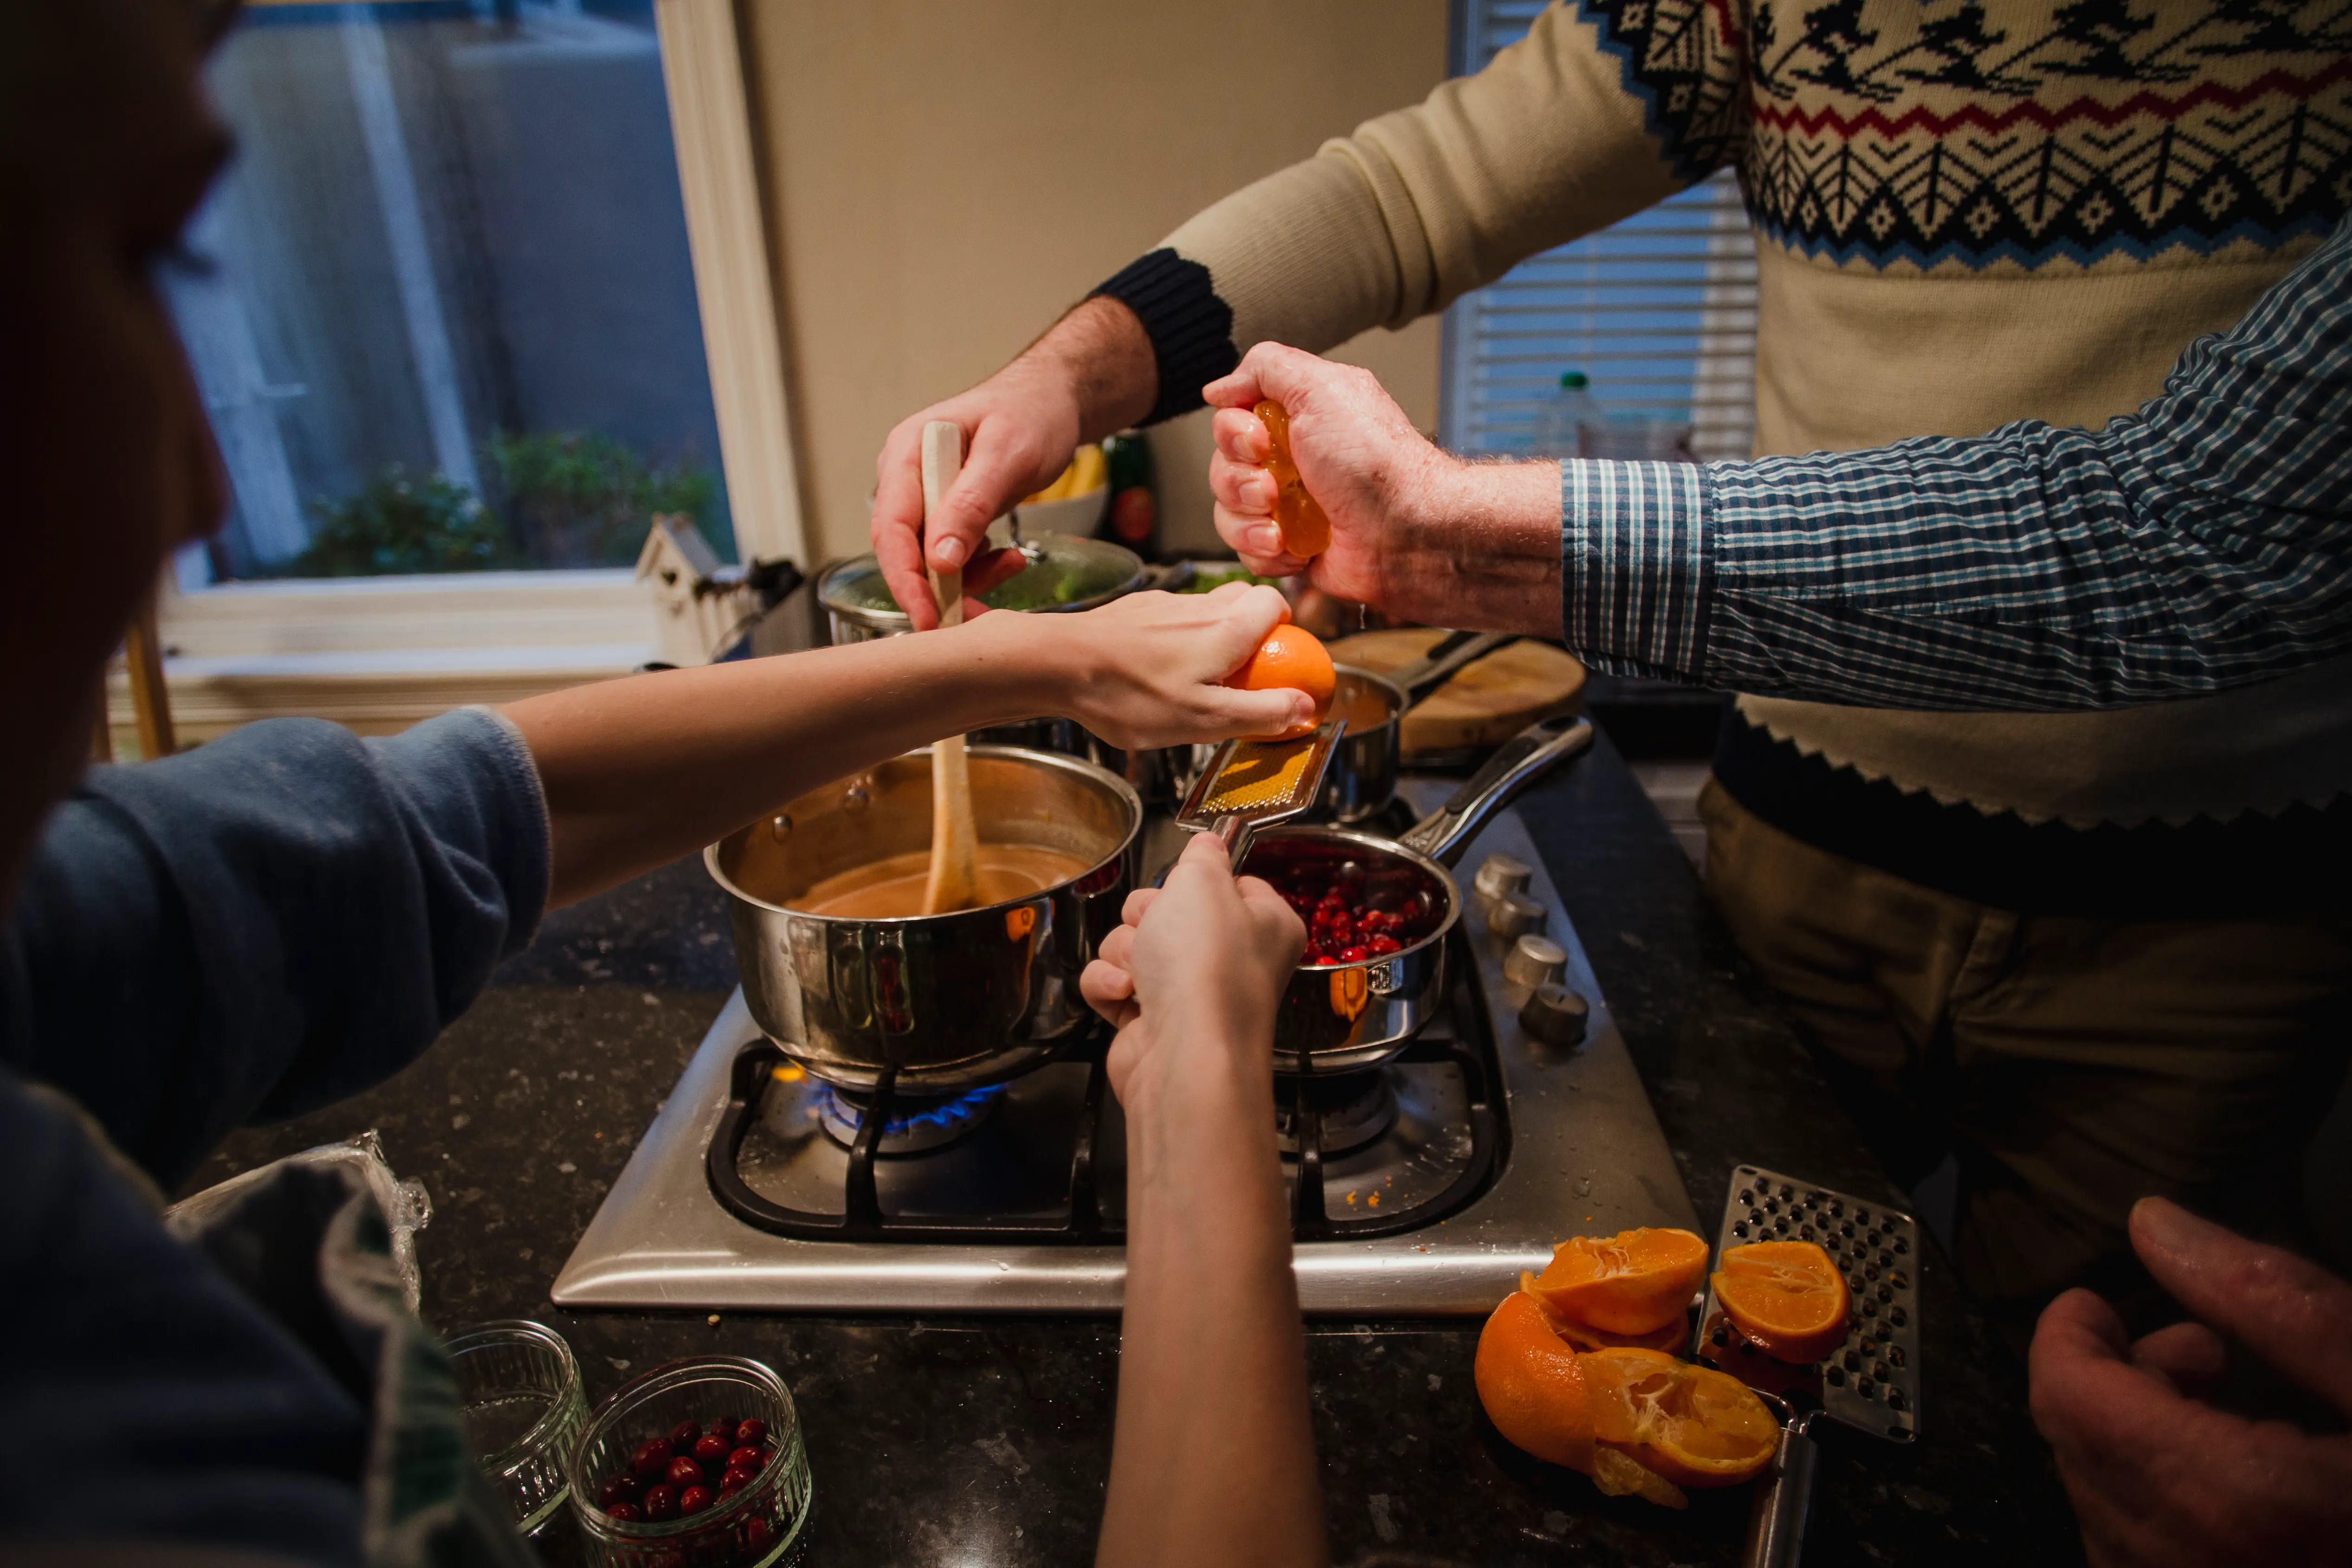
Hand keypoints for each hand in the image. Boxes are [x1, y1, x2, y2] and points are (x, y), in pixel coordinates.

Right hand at [872, 297, 1154, 629]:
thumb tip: (939, 559)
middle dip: (935, 590)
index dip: (905, 578)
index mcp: (907, 454)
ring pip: (929, 560)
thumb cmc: (1031, 413)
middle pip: (903, 550)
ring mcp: (926, 497)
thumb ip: (971, 504)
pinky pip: (951, 557)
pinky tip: (1010, 557)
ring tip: (1012, 565)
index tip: (928, 616)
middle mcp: (907, 478)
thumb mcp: (1007, 455)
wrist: (1053, 402)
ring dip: (967, 579)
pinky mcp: (947, 514)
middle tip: (973, 618)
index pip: (890, 527)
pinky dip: (979, 568)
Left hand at [1015, 581, 1315, 750]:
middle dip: (1253, 632)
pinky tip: (1155, 672)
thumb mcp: (1205, 720)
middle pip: (1243, 601)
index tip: (1280, 663)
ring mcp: (1163, 605)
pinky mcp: (1133, 610)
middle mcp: (1199, 606)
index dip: (1286, 628)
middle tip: (1242, 675)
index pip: (1275, 603)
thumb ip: (1260, 712)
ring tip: (1196, 680)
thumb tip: (1306, 706)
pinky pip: (1169, 618)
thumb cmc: (1130, 694)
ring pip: (1205, 609)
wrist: (1057, 663)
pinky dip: (1175, 639)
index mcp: (1227, 628)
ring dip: (1212, 637)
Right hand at [1081, 833, 1304, 1107]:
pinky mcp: (1151, 1023)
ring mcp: (1192, 995)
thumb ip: (1202, 854)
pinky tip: (1125, 994)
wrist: (1184, 1053)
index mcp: (1266, 925)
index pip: (1230, 882)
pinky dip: (1109, 986)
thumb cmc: (1207, 969)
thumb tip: (1207, 844)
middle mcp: (1234, 962)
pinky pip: (1112, 983)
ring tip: (1142, 970)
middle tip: (1158, 929)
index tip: (1187, 882)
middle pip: (1170, 911)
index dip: (1198, 879)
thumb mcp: (1204, 880)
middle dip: (1148, 915)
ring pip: (1134, 944)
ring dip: (1126, 950)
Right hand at [1203, 343, 1449, 606]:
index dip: (1234, 433)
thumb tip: (1219, 387)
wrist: (1408, 534)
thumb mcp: (1322, 388)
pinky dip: (1265, 553)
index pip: (1231, 419)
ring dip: (1247, 521)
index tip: (1261, 441)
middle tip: (1274, 488)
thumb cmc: (1375, 464)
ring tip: (1280, 528)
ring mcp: (1289, 506)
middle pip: (1222, 466)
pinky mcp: (1291, 548)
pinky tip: (1294, 550)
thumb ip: (1266, 368)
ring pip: (1227, 512)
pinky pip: (1246, 551)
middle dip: (1239, 481)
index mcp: (1297, 418)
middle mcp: (1291, 459)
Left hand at [2027, 1197, 2351, 1566]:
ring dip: (2141, 1447)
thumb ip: (2279, 1302)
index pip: (2072, 1404)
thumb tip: (2161, 1227)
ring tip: (2228, 1410)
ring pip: (2108, 1519)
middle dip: (2116, 1386)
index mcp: (2240, 1506)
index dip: (2070, 1338)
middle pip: (2081, 1458)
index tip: (2100, 1306)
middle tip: (2200, 1352)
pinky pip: (2150, 1566)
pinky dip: (2170, 1511)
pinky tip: (2244, 1484)